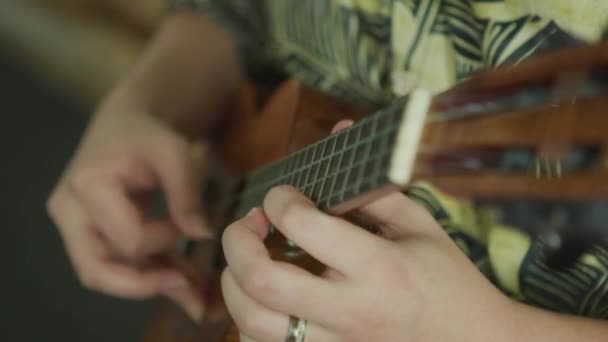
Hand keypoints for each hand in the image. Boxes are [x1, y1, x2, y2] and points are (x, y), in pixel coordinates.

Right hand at [47, 108, 209, 320]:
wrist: (122, 128)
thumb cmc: (146, 135)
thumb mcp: (173, 151)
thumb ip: (187, 192)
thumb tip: (200, 236)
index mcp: (87, 186)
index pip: (127, 238)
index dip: (164, 238)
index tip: (186, 224)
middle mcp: (69, 212)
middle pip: (97, 270)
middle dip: (146, 284)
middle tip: (190, 289)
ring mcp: (74, 227)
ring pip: (104, 275)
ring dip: (149, 286)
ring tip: (193, 291)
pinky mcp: (87, 237)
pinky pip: (113, 267)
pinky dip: (147, 276)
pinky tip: (182, 281)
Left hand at [221, 186, 513, 341]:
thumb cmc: (448, 281)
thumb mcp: (420, 226)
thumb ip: (373, 185)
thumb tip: (341, 130)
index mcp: (379, 267)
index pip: (304, 225)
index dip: (280, 199)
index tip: (283, 196)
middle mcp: (351, 311)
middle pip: (262, 280)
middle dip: (238, 242)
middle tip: (249, 223)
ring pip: (253, 324)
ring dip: (234, 285)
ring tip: (248, 260)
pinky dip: (252, 321)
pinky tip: (266, 300)